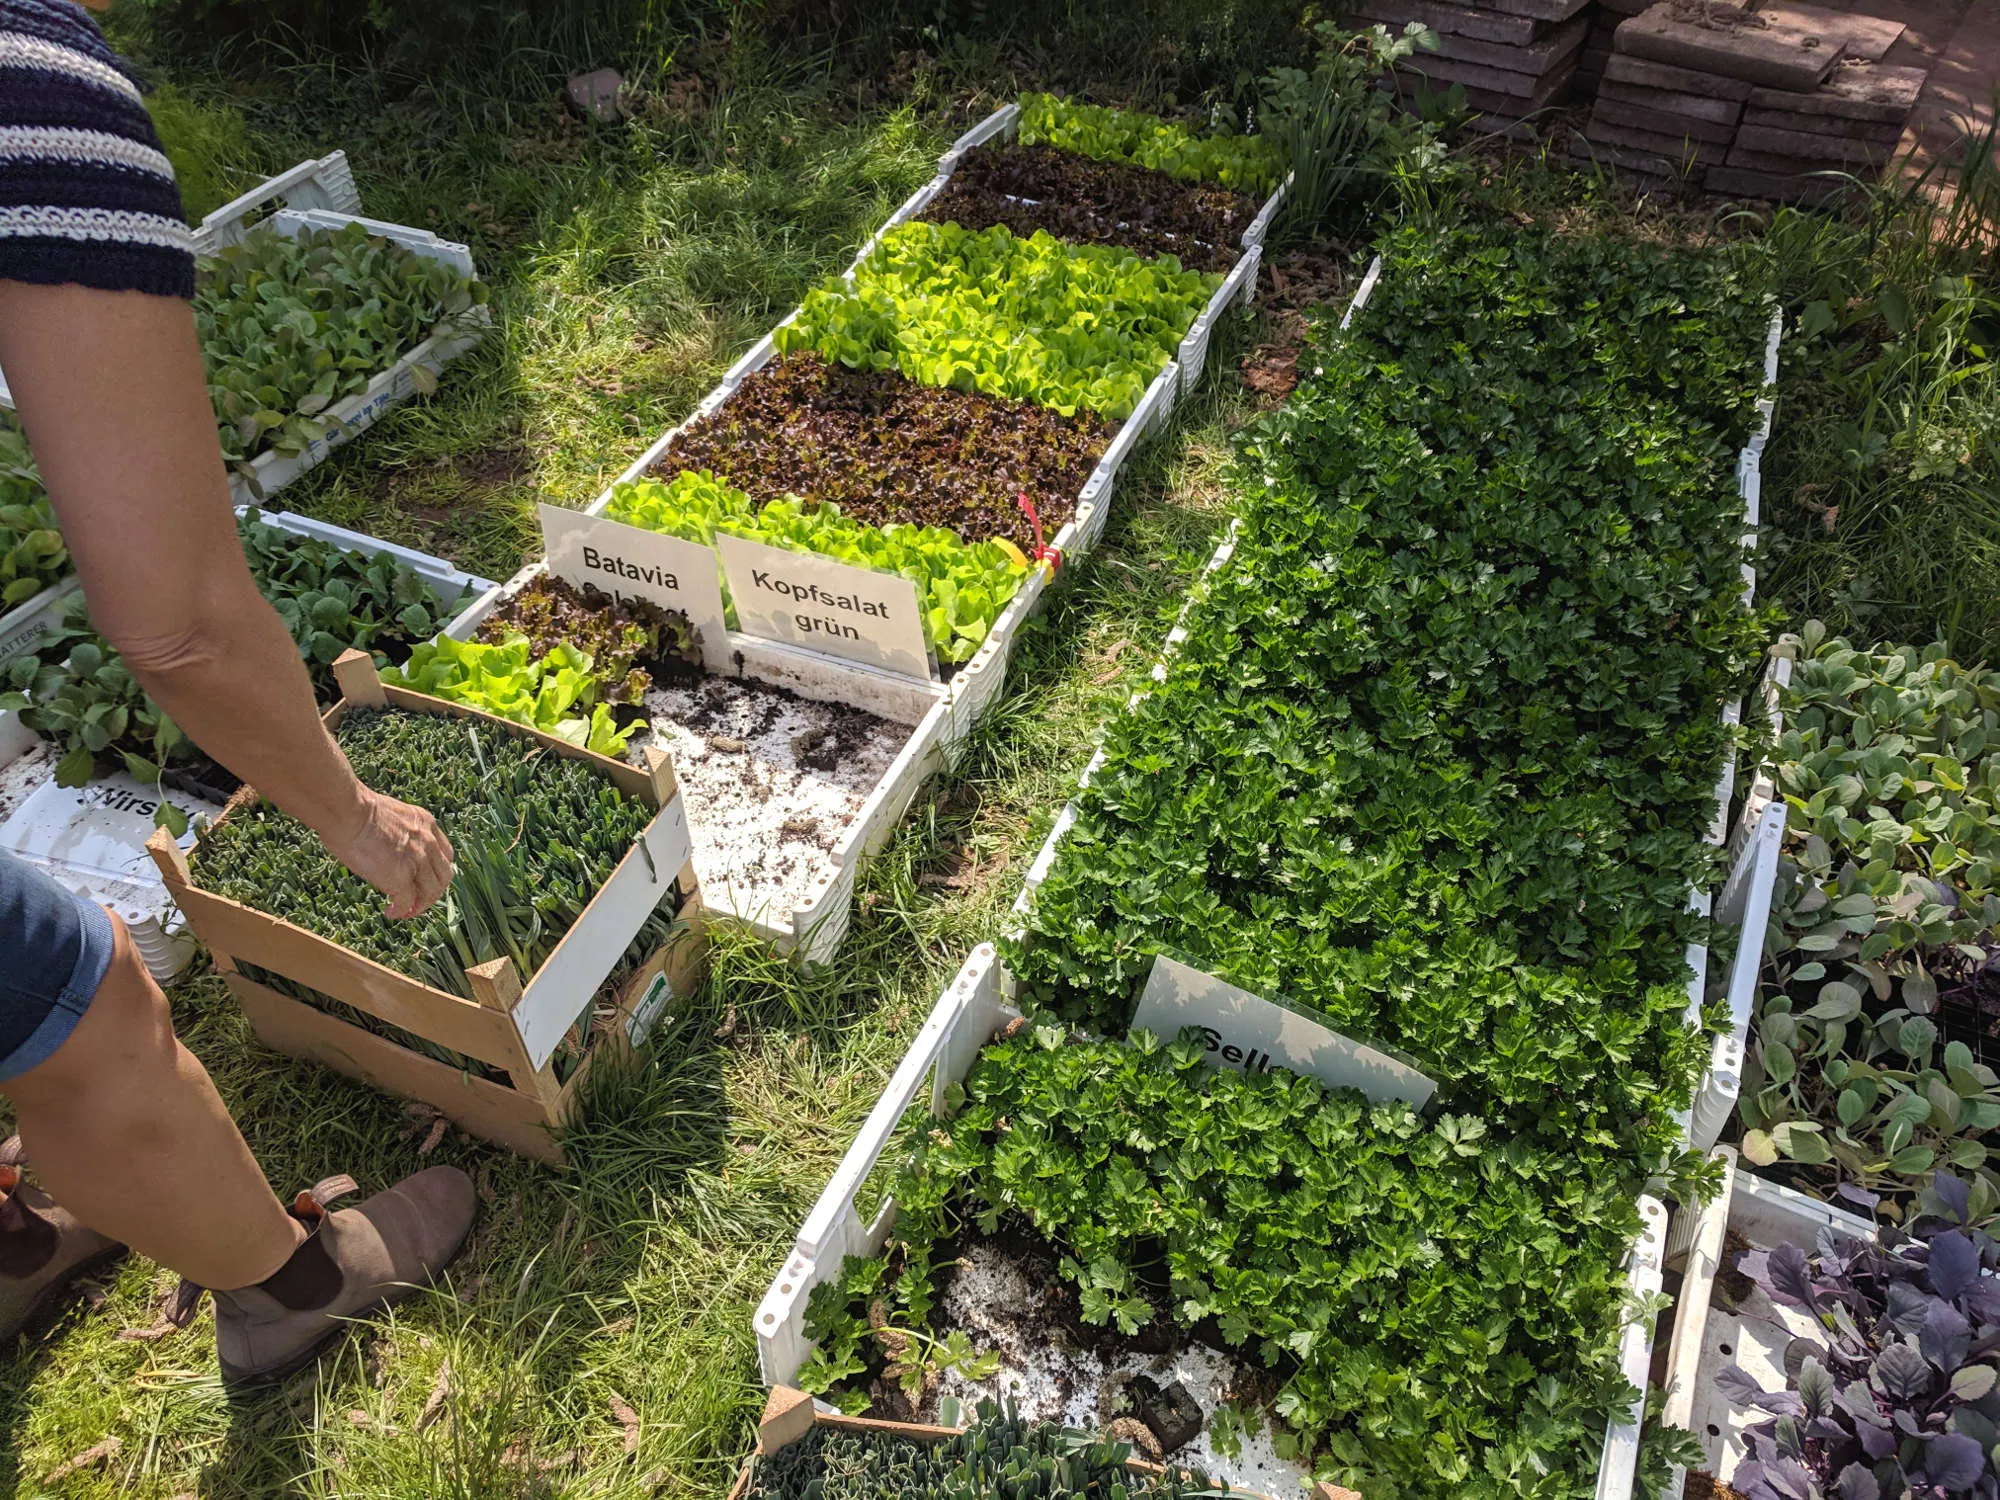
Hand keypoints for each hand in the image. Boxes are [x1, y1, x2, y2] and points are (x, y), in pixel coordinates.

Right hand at [322, 788, 454, 919]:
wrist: (347, 812)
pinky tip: (391, 913)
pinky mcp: (400, 878)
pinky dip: (400, 911)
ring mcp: (417, 861)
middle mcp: (428, 843)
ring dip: (420, 905)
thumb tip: (394, 847)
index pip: (445, 854)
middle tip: (419, 901)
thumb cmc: (357, 810)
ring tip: (407, 911)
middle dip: (433, 891)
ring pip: (431, 892)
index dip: (437, 871)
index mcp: (427, 824)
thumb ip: (404, 832)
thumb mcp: (395, 815)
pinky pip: (406, 902)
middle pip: (444, 876)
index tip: (425, 880)